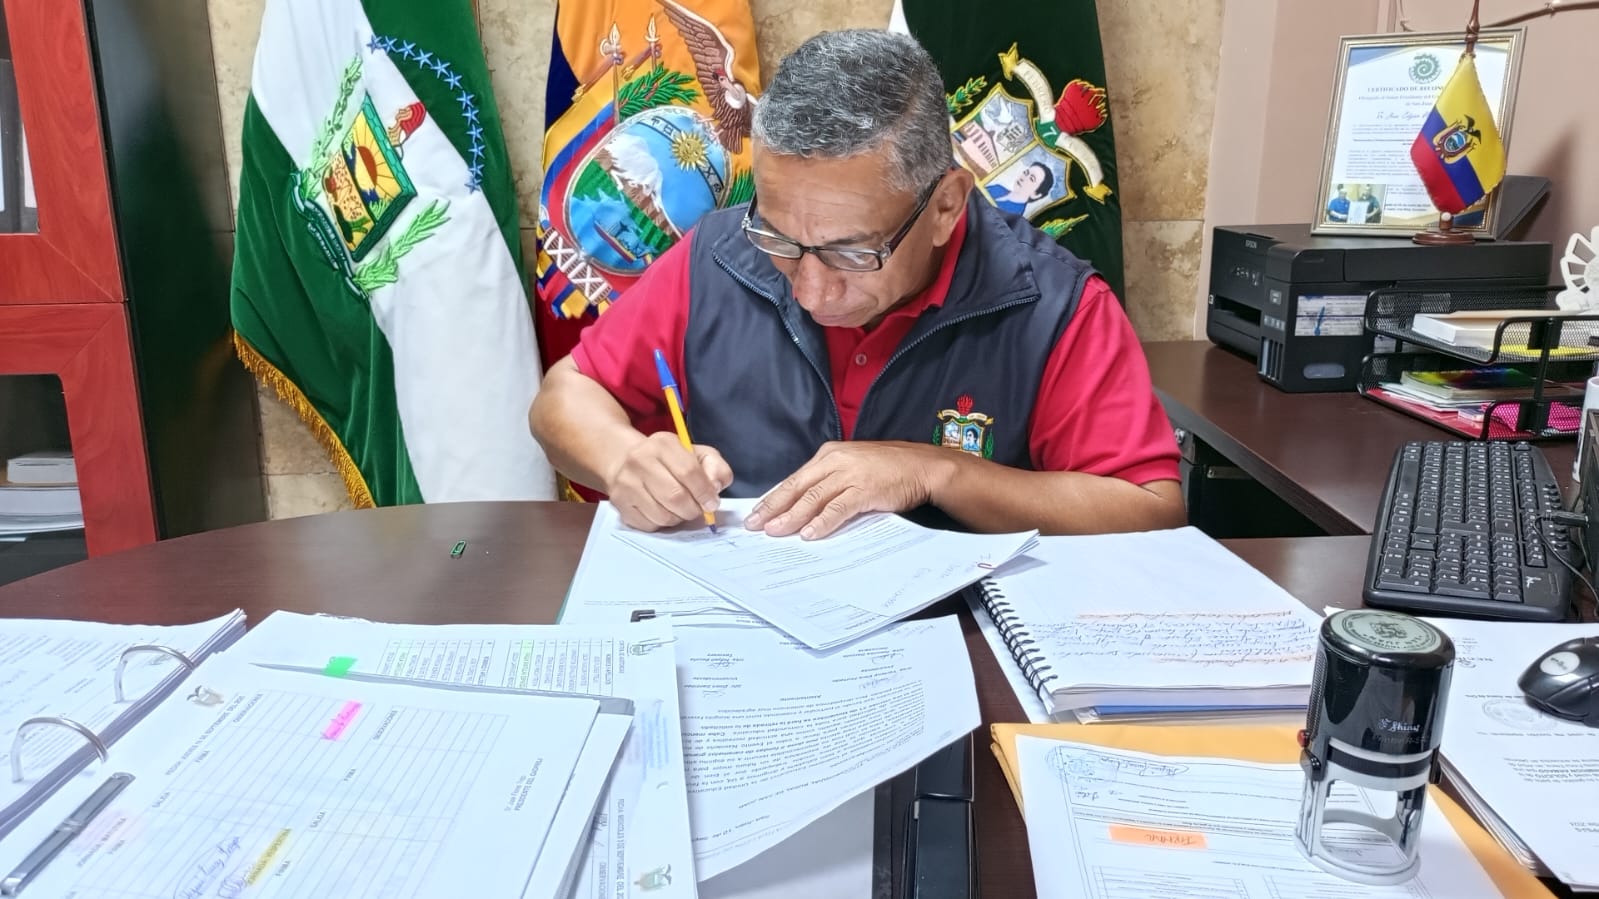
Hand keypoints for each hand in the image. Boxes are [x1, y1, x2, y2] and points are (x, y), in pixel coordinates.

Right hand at [606, 432, 732, 530]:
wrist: (626, 461)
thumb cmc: (670, 461)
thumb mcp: (698, 454)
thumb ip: (715, 467)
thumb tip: (715, 488)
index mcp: (663, 443)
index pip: (689, 472)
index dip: (705, 492)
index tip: (712, 503)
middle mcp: (640, 460)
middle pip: (675, 497)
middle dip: (693, 509)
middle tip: (697, 510)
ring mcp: (626, 483)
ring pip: (663, 515)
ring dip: (678, 518)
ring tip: (679, 509)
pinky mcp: (619, 504)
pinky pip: (649, 525)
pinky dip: (662, 523)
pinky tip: (662, 510)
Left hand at [743, 441, 956, 539]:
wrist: (923, 466)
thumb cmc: (889, 468)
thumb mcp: (853, 466)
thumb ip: (830, 480)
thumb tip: (805, 503)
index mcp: (829, 454)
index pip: (794, 479)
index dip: (774, 497)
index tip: (757, 513)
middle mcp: (835, 461)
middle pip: (797, 487)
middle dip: (773, 508)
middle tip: (754, 525)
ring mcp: (850, 474)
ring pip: (812, 498)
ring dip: (791, 517)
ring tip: (774, 532)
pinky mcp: (865, 490)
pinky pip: (838, 509)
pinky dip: (822, 522)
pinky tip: (809, 534)